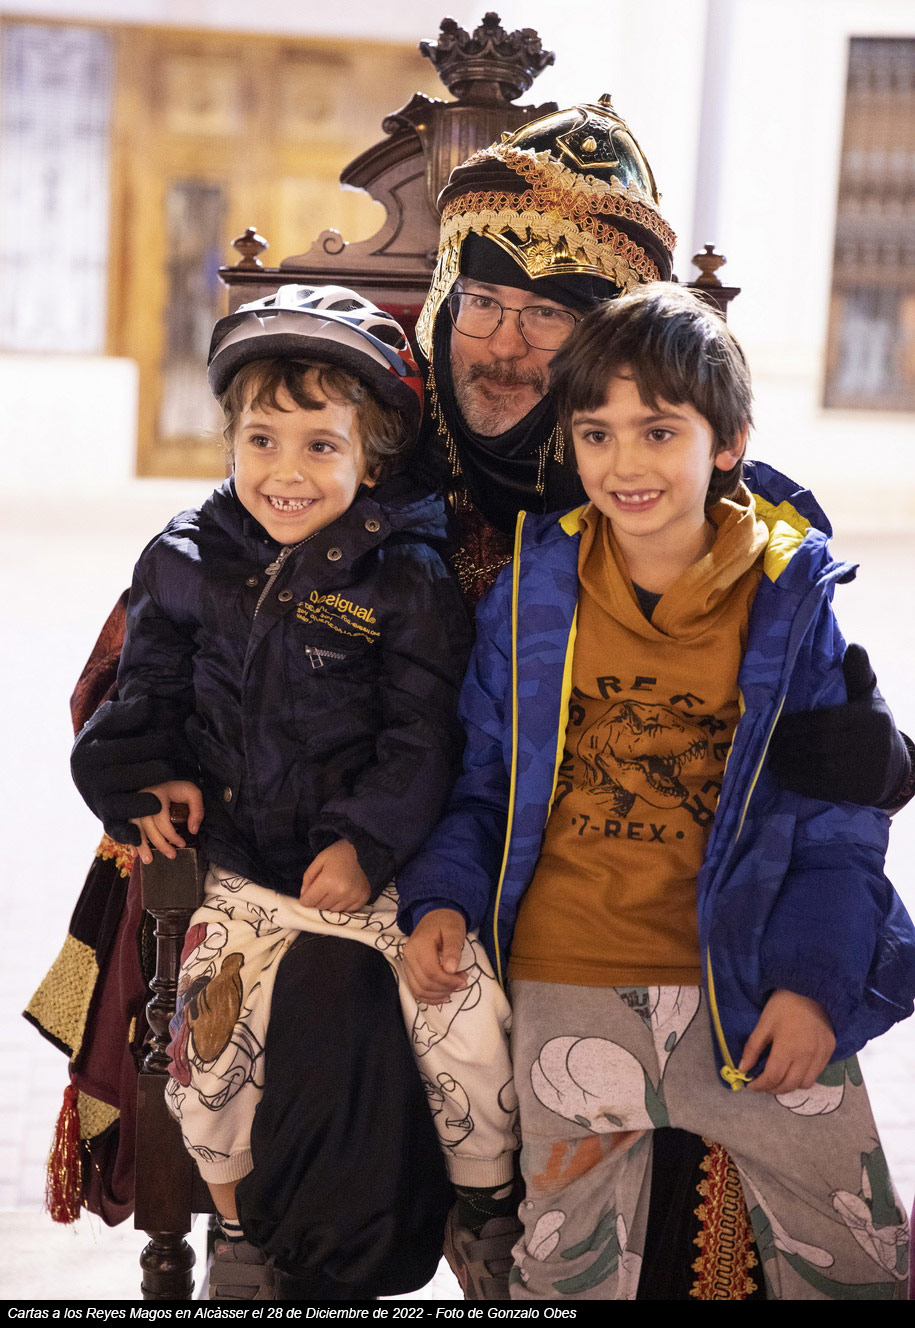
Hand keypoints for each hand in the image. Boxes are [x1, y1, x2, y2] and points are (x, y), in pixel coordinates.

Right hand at [71, 696, 187, 843]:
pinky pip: (115, 829)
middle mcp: (92, 778)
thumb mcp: (108, 722)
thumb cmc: (104, 739)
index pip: (132, 748)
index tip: (177, 739)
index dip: (159, 744)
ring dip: (145, 804)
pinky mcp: (105, 818)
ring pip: (125, 805)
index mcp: (92, 752)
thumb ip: (126, 714)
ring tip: (160, 800)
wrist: (83, 767)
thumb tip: (148, 705)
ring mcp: (98, 800)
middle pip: (134, 776)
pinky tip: (141, 837)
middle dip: (161, 770)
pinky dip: (128, 835)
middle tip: (178, 766)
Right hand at [130, 780, 203, 864]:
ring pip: (135, 829)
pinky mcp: (131, 811)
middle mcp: (143, 800)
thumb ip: (196, 810)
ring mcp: (135, 805)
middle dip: (159, 844)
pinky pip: (128, 827)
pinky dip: (131, 841)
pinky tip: (134, 853)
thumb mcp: (192, 794)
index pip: (162, 820)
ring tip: (148, 860)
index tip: (182, 844)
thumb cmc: (179, 789)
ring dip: (141, 846)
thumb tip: (193, 830)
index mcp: (158, 795)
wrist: (163, 780)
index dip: (172, 835)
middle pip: (148, 827)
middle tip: (171, 856)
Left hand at [299, 840, 370, 911]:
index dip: (305, 899)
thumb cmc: (339, 853)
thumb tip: (303, 895)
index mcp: (327, 881)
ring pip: (333, 910)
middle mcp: (341, 892)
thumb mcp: (319, 860)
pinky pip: (346, 911)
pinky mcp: (363, 899)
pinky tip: (344, 893)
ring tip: (334, 889)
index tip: (307, 894)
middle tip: (323, 888)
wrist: (365, 850)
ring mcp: (353, 897)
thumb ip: (308, 878)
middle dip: (318, 900)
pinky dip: (343, 904)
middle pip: (320, 907)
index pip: (309, 901)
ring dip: (330, 903)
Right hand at [402, 908, 468, 1004]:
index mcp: (419, 945)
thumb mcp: (454, 931)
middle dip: (445, 988)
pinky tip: (443, 995)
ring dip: (438, 995)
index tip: (464, 980)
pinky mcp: (408, 970)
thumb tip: (451, 970)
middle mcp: (408, 956)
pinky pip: (415, 990)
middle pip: (424, 983)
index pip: (431, 971)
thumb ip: (453, 949)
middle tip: (461, 982)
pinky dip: (429, 997)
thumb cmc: (446, 923)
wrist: (434, 917)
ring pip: (418, 990)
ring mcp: (406, 964)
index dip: (448, 981)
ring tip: (453, 987)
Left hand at [739, 989, 835, 1093]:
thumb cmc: (784, 1005)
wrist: (811, 990)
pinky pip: (816, 1074)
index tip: (750, 1084)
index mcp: (787, 1049)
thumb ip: (753, 1048)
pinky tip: (794, 1069)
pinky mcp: (830, 1051)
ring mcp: (820, 1055)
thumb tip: (742, 1069)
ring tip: (779, 1078)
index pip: (773, 1077)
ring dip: (790, 1086)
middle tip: (763, 1084)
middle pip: (789, 1085)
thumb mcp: (764, 1024)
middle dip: (772, 1089)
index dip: (759, 1085)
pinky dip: (803, 1078)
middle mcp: (806, 1057)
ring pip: (805, 1084)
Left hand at [768, 644, 910, 807]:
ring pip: (818, 767)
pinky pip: (822, 787)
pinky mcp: (858, 791)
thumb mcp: (870, 698)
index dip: (796, 724)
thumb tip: (854, 646)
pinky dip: (798, 782)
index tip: (775, 726)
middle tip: (768, 744)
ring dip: (789, 764)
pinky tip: (782, 776)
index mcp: (869, 719)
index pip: (825, 721)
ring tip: (772, 760)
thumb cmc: (873, 727)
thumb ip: (858, 674)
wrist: (896, 768)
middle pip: (819, 745)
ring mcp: (864, 770)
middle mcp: (869, 745)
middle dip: (788, 745)